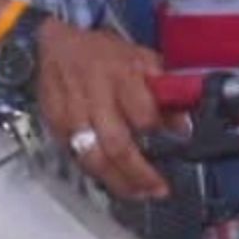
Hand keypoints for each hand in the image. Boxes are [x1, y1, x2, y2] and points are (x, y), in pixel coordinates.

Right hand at [35, 21, 169, 199]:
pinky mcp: (55, 126)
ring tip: (138, 193)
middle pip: (116, 145)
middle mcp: (95, 96)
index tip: (177, 141)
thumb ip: (164, 88)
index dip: (159, 130)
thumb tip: (184, 124)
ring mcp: (72, 115)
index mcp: (121, 75)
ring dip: (117, 182)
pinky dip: (95, 172)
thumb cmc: (103, 53)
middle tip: (158, 189)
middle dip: (139, 173)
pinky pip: (75, 157)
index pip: (143, 113)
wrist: (54, 44)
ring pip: (93, 158)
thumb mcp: (140, 58)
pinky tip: (111, 179)